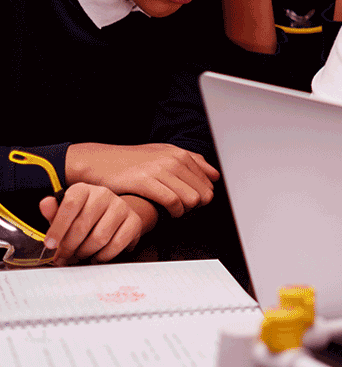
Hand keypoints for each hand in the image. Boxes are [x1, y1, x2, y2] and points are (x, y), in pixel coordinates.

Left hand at [40, 184, 144, 264]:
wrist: (112, 215)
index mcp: (83, 189)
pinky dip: (103, 256)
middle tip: (64, 256)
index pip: (70, 205)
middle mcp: (103, 194)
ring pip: (99, 237)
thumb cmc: (83, 215)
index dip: (58, 227)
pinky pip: (116, 244)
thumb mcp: (65, 213)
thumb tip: (45, 203)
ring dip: (86, 252)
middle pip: (83, 225)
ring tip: (80, 255)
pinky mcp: (134, 221)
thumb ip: (53, 211)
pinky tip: (96, 256)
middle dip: (70, 246)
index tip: (49, 245)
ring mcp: (120, 206)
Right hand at [65, 143, 219, 217]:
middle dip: (197, 204)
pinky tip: (169, 213)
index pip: (209, 179)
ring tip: (176, 211)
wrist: (100, 162)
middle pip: (203, 191)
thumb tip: (215, 175)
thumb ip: (190, 162)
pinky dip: (174, 212)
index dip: (204, 194)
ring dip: (186, 210)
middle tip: (185, 208)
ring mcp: (159, 169)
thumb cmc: (132, 161)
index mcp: (178, 153)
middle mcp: (172, 159)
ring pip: (191, 198)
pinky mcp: (146, 181)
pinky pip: (172, 202)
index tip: (195, 201)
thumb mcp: (162, 154)